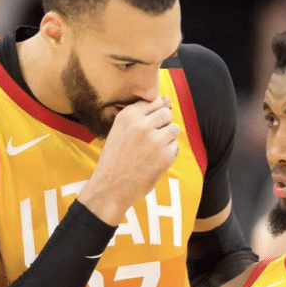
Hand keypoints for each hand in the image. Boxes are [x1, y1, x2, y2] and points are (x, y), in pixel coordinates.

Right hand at [77, 95, 179, 224]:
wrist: (110, 188)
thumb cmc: (116, 157)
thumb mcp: (121, 130)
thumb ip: (144, 113)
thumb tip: (167, 98)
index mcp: (128, 115)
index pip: (154, 102)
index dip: (153, 115)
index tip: (146, 127)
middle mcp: (142, 125)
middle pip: (167, 113)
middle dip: (163, 124)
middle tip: (150, 140)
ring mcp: (155, 140)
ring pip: (174, 129)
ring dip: (167, 138)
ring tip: (152, 150)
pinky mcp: (165, 156)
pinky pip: (175, 147)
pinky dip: (168, 154)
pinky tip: (153, 161)